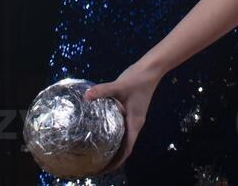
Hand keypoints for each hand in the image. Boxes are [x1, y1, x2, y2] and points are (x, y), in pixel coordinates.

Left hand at [83, 61, 162, 175]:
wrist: (150, 69)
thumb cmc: (137, 79)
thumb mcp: (119, 85)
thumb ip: (103, 90)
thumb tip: (86, 96)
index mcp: (135, 123)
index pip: (127, 149)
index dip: (116, 162)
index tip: (103, 168)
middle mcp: (136, 123)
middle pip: (125, 147)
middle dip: (113, 158)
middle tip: (96, 163)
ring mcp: (134, 118)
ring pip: (124, 138)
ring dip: (114, 147)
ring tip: (98, 152)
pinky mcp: (131, 111)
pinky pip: (123, 128)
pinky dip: (114, 134)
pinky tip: (102, 131)